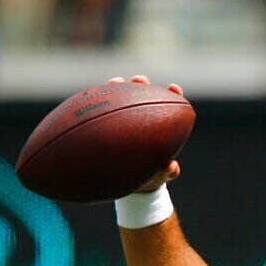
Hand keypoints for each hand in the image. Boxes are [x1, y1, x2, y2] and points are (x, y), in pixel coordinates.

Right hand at [109, 74, 182, 191]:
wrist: (127, 186)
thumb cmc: (147, 178)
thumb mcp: (158, 177)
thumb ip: (167, 173)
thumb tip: (171, 166)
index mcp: (159, 128)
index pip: (168, 106)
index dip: (173, 94)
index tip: (174, 87)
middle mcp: (142, 119)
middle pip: (143, 95)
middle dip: (142, 84)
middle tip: (139, 80)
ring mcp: (123, 120)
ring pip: (121, 99)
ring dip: (119, 87)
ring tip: (116, 81)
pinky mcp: (105, 125)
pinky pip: (101, 112)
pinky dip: (98, 104)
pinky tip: (91, 98)